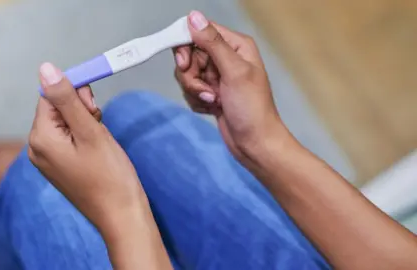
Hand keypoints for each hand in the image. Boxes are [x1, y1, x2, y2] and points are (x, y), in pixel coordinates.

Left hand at [28, 63, 145, 228]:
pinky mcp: (60, 166)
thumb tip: (45, 68)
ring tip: (100, 141)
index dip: (74, 95)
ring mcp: (47, 159)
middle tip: (99, 126)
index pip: (50, 96)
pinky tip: (97, 148)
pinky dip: (84, 136)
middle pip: (56, 109)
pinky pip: (68, 139)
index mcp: (40, 137)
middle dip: (80, 110)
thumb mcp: (90, 132)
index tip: (95, 109)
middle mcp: (37, 148)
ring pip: (64, 123)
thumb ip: (67, 99)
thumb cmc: (109, 174)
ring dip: (84, 122)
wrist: (121, 215)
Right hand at [174, 11, 287, 163]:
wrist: (254, 144)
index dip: (186, 46)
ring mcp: (217, 76)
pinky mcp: (210, 93)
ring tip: (213, 101)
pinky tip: (213, 108)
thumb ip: (213, 44)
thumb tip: (193, 16)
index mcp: (235, 45)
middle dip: (192, 76)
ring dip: (195, 91)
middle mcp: (225, 57)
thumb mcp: (234, 72)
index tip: (184, 64)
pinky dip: (197, 101)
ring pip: (187, 74)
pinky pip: (190, 90)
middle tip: (206, 90)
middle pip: (190, 54)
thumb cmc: (251, 108)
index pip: (200, 31)